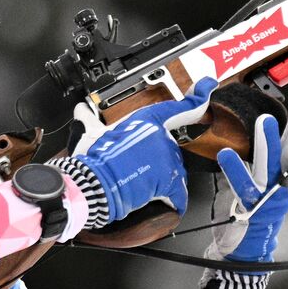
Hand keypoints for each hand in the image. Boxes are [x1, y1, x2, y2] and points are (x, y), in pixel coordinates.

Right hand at [72, 77, 217, 221]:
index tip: (207, 86)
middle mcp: (161, 136)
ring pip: (173, 170)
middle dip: (157, 161)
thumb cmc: (93, 159)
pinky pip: (178, 193)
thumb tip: (80, 111)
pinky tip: (166, 202)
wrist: (94, 183)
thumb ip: (88, 120)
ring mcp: (167, 157)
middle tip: (136, 169)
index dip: (197, 96)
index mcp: (146, 120)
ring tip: (138, 183)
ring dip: (159, 179)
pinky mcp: (169, 180)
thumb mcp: (89, 133)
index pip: (178, 107)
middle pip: (171, 149)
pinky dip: (174, 200)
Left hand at [210, 80, 287, 263]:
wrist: (248, 244)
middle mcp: (283, 179)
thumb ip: (270, 144)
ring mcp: (268, 194)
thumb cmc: (257, 202)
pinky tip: (226, 154)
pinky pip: (242, 186)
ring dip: (268, 142)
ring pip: (269, 165)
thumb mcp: (266, 168)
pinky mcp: (250, 206)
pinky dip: (235, 169)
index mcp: (287, 167)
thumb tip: (273, 118)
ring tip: (266, 121)